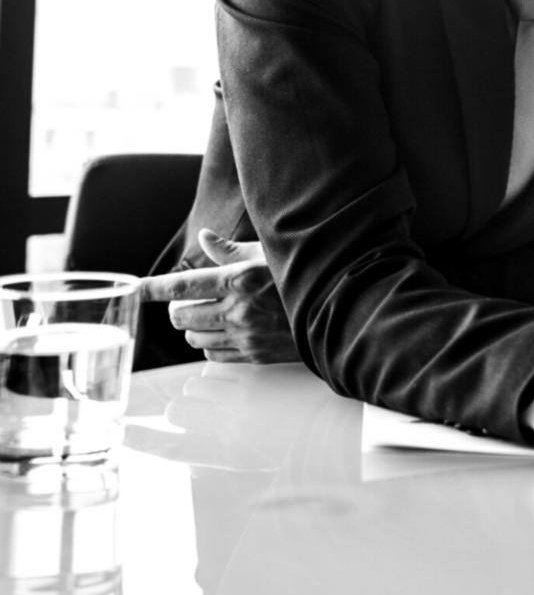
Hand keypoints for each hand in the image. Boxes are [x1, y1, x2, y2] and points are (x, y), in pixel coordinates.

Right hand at [123, 363, 320, 469]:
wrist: (339, 419)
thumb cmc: (295, 441)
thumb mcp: (259, 460)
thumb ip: (224, 459)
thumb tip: (193, 469)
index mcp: (231, 455)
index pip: (176, 451)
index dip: (147, 442)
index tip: (123, 434)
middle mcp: (231, 429)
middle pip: (177, 411)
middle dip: (182, 406)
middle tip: (203, 405)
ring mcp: (244, 401)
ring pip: (194, 386)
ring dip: (203, 387)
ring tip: (229, 392)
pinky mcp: (257, 377)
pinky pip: (216, 369)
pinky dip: (220, 371)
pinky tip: (241, 377)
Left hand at [141, 229, 297, 363]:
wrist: (339, 309)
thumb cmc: (304, 276)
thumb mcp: (270, 254)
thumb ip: (231, 250)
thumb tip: (206, 238)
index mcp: (239, 279)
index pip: (181, 286)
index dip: (152, 288)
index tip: (134, 288)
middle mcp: (238, 309)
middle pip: (180, 315)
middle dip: (179, 307)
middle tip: (191, 300)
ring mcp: (245, 336)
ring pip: (193, 337)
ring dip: (193, 326)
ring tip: (210, 315)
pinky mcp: (254, 355)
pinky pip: (212, 354)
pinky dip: (210, 344)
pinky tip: (224, 332)